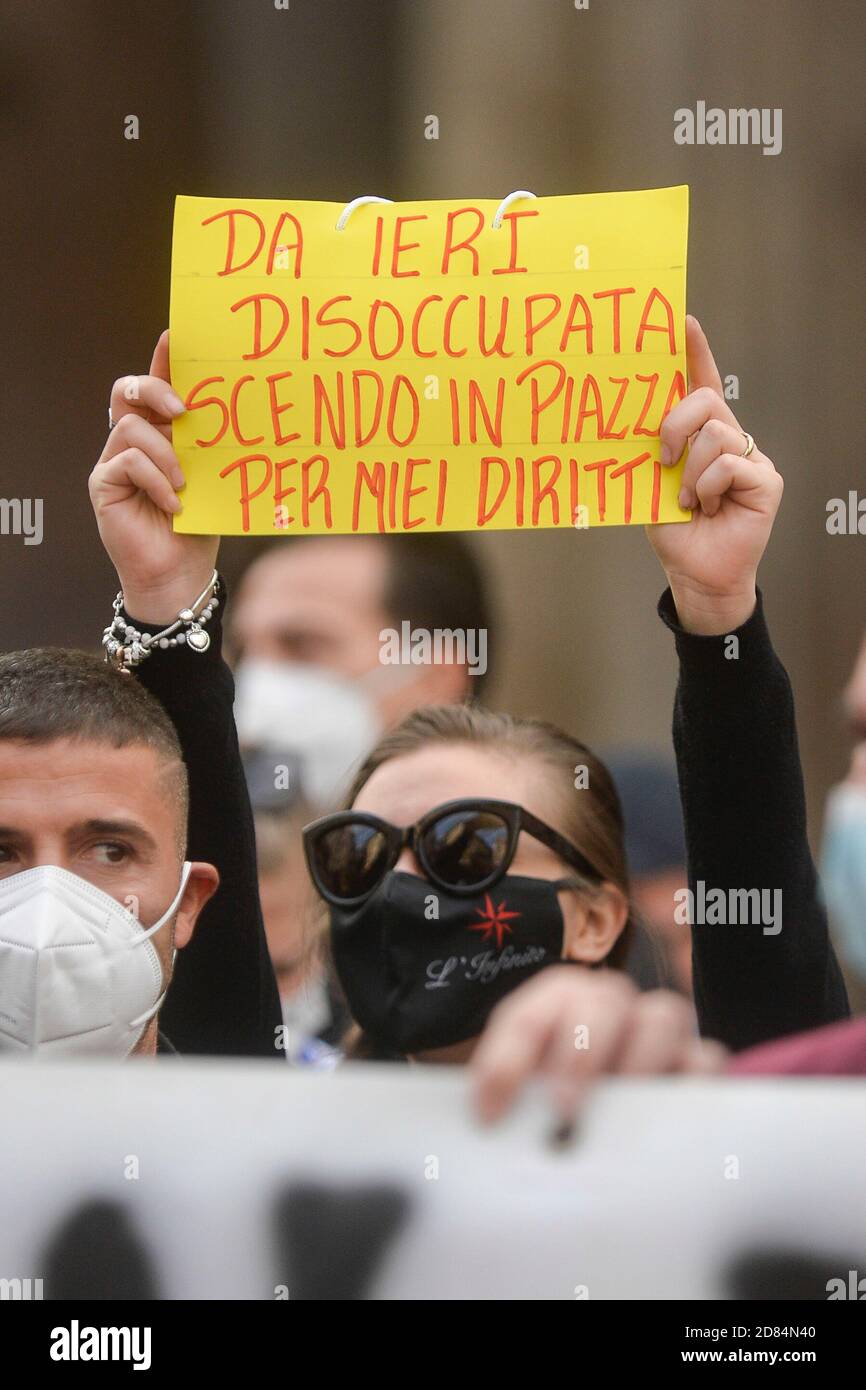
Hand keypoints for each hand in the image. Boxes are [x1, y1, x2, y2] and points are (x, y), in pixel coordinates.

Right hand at [89, 331, 218, 622]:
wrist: (180, 573)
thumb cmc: (200, 525)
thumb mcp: (211, 477)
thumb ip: (210, 443)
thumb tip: (234, 407)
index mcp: (161, 434)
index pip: (156, 386)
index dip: (163, 360)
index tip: (176, 336)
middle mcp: (133, 441)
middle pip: (128, 391)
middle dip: (155, 390)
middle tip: (184, 411)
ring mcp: (115, 461)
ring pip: (132, 429)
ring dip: (165, 454)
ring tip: (185, 483)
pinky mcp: (102, 484)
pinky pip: (126, 462)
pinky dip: (154, 479)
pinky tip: (173, 502)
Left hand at [471, 966, 725, 1123]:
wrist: (579, 1112)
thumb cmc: (544, 1103)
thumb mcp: (520, 1098)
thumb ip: (510, 1105)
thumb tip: (494, 1131)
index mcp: (553, 1003)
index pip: (527, 1019)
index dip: (506, 1061)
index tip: (490, 1114)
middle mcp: (608, 1006)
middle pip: (603, 1000)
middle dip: (581, 1053)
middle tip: (564, 1109)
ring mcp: (655, 1031)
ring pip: (662, 1015)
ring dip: (639, 1059)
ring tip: (618, 1113)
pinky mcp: (694, 1065)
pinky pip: (706, 1060)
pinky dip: (692, 1082)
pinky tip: (668, 1119)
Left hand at [646, 316, 783, 634]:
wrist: (695, 574)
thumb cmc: (674, 530)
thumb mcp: (653, 483)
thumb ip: (652, 450)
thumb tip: (630, 419)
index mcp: (701, 436)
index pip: (700, 384)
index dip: (694, 353)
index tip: (682, 321)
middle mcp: (730, 440)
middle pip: (707, 400)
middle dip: (677, 423)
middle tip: (664, 458)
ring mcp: (751, 458)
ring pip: (717, 432)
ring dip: (691, 470)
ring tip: (690, 500)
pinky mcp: (766, 480)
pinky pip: (731, 462)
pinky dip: (710, 485)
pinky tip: (709, 507)